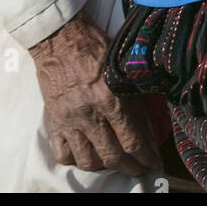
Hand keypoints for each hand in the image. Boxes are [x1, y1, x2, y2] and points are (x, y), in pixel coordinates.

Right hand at [29, 10, 161, 174]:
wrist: (59, 37)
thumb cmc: (94, 45)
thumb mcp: (122, 66)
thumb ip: (133, 95)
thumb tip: (146, 123)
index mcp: (111, 98)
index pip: (132, 141)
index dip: (146, 157)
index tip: (153, 163)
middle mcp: (90, 115)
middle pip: (113, 156)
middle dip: (130, 168)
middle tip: (139, 168)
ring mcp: (69, 121)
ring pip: (88, 161)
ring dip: (104, 167)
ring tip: (113, 162)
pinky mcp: (53, 121)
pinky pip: (63, 154)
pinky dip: (75, 160)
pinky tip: (85, 154)